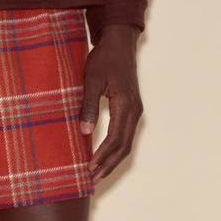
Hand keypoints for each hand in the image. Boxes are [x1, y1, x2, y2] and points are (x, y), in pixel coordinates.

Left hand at [79, 24, 142, 182]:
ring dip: (112, 159)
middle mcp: (135, 111)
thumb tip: (85, 132)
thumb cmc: (104, 58)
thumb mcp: (91, 79)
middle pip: (124, 147)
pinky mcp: (132, 107)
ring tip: (97, 172)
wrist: (119, 42)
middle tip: (92, 179)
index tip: (89, 169)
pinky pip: (125, 133)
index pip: (115, 139)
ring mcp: (135, 110)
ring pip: (126, 142)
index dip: (102, 156)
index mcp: (126, 105)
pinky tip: (104, 153)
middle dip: (108, 165)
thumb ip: (88, 105)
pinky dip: (115, 147)